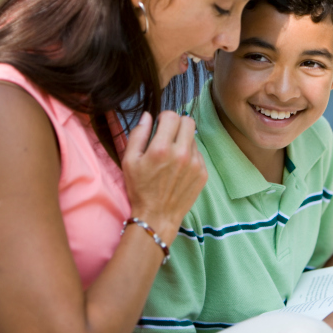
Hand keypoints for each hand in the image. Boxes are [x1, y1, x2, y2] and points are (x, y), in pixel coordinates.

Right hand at [121, 111, 207, 242]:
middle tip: (168, 136)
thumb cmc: (140, 189)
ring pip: (193, 138)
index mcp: (162, 148)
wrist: (157, 217)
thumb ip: (138, 134)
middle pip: (188, 121)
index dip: (164, 118)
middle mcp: (181, 153)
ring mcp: (195, 163)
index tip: (159, 126)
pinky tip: (179, 168)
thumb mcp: (129, 161)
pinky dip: (189, 155)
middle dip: (177, 124)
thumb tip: (147, 116)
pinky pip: (198, 154)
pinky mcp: (203, 173)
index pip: (172, 116)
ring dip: (183, 141)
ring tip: (172, 156)